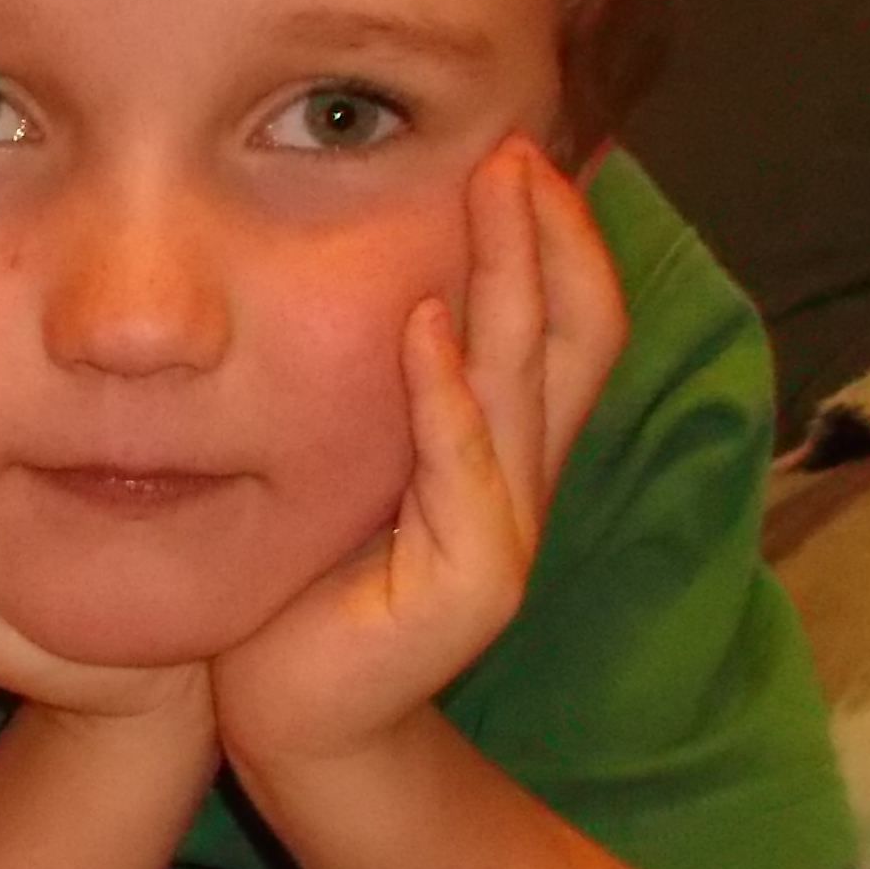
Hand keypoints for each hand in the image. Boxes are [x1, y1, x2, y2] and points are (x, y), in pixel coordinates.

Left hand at [212, 137, 624, 775]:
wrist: (297, 722)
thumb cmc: (307, 589)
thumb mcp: (353, 468)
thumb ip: (386, 396)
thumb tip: (383, 281)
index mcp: (503, 453)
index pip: (568, 327)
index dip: (563, 240)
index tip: (528, 152)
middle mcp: (521, 485)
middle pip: (571, 337)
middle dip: (551, 235)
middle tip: (521, 146)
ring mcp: (505, 537)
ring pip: (526, 386)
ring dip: (511, 280)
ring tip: (499, 190)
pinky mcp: (471, 590)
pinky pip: (462, 476)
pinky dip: (445, 399)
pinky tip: (421, 326)